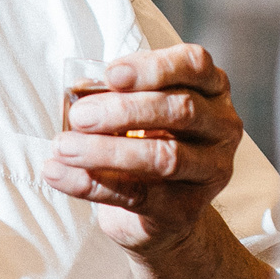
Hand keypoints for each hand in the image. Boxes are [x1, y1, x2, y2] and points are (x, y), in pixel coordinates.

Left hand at [48, 46, 241, 258]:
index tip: (112, 74)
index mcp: (211, 91)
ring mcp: (210, 171)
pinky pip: (135, 195)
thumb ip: (116, 95)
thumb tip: (78, 88)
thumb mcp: (137, 112)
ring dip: (105, 150)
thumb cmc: (147, 144)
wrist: (161, 213)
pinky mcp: (185, 210)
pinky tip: (58, 173)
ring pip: (163, 156)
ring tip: (63, 147)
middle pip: (180, 110)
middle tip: (80, 116)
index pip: (195, 65)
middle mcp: (221, 128)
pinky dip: (89, 183)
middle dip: (123, 110)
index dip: (154, 67)